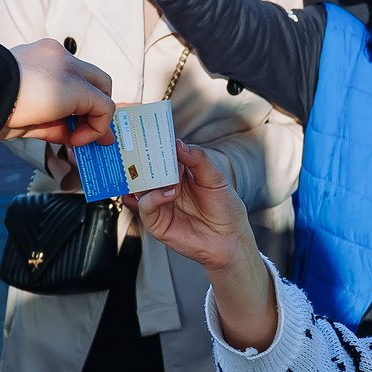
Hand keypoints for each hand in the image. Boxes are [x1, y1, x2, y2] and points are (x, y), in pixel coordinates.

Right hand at [1, 38, 115, 145]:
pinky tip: (76, 140)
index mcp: (41, 58)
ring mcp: (68, 67)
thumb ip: (51, 121)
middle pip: (95, 79)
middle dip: (95, 108)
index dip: (78, 104)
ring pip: (103, 89)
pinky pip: (103, 107)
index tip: (74, 126)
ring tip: (77, 140)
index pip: (71, 77)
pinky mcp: (76, 86)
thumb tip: (72, 136)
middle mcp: (58, 56)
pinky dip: (96, 128)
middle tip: (87, 133)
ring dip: (95, 120)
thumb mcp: (24, 114)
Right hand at [126, 142, 250, 274]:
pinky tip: (170, 193)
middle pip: (146, 169)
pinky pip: (145, 206)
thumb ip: (197, 159)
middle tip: (146, 148)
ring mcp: (159, 204)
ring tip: (168, 176)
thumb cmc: (225, 208)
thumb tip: (178, 144)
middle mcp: (165, 187)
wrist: (230, 239)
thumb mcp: (215, 177)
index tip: (153, 133)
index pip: (161, 155)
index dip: (156, 145)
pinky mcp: (157, 223)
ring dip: (149, 177)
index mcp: (178, 173)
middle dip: (144, 159)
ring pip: (140, 186)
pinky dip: (153, 197)